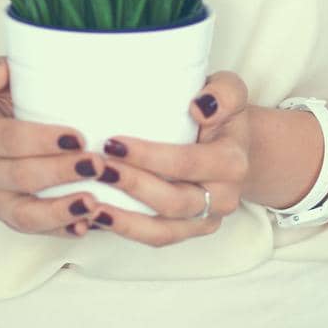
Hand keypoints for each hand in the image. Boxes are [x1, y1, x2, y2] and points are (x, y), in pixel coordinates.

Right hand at [0, 55, 106, 237]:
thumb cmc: (0, 112)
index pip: (9, 138)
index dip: (41, 140)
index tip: (76, 136)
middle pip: (21, 177)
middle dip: (60, 173)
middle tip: (97, 165)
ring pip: (24, 216)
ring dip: (60, 211)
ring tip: (94, 204)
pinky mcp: (12, 220)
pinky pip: (35, 232)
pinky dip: (61, 231)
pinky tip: (87, 225)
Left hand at [88, 70, 251, 247]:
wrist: (236, 144)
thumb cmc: (221, 112)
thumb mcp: (229, 89)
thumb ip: (223, 93)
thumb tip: (199, 108)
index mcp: (232, 162)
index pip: (186, 163)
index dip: (148, 156)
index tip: (112, 143)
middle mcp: (224, 197)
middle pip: (173, 201)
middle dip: (131, 185)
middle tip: (96, 168)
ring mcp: (208, 219)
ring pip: (163, 230)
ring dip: (124, 219)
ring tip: (91, 204)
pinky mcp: (191, 231)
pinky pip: (158, 238)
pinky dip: (127, 231)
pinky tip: (99, 217)